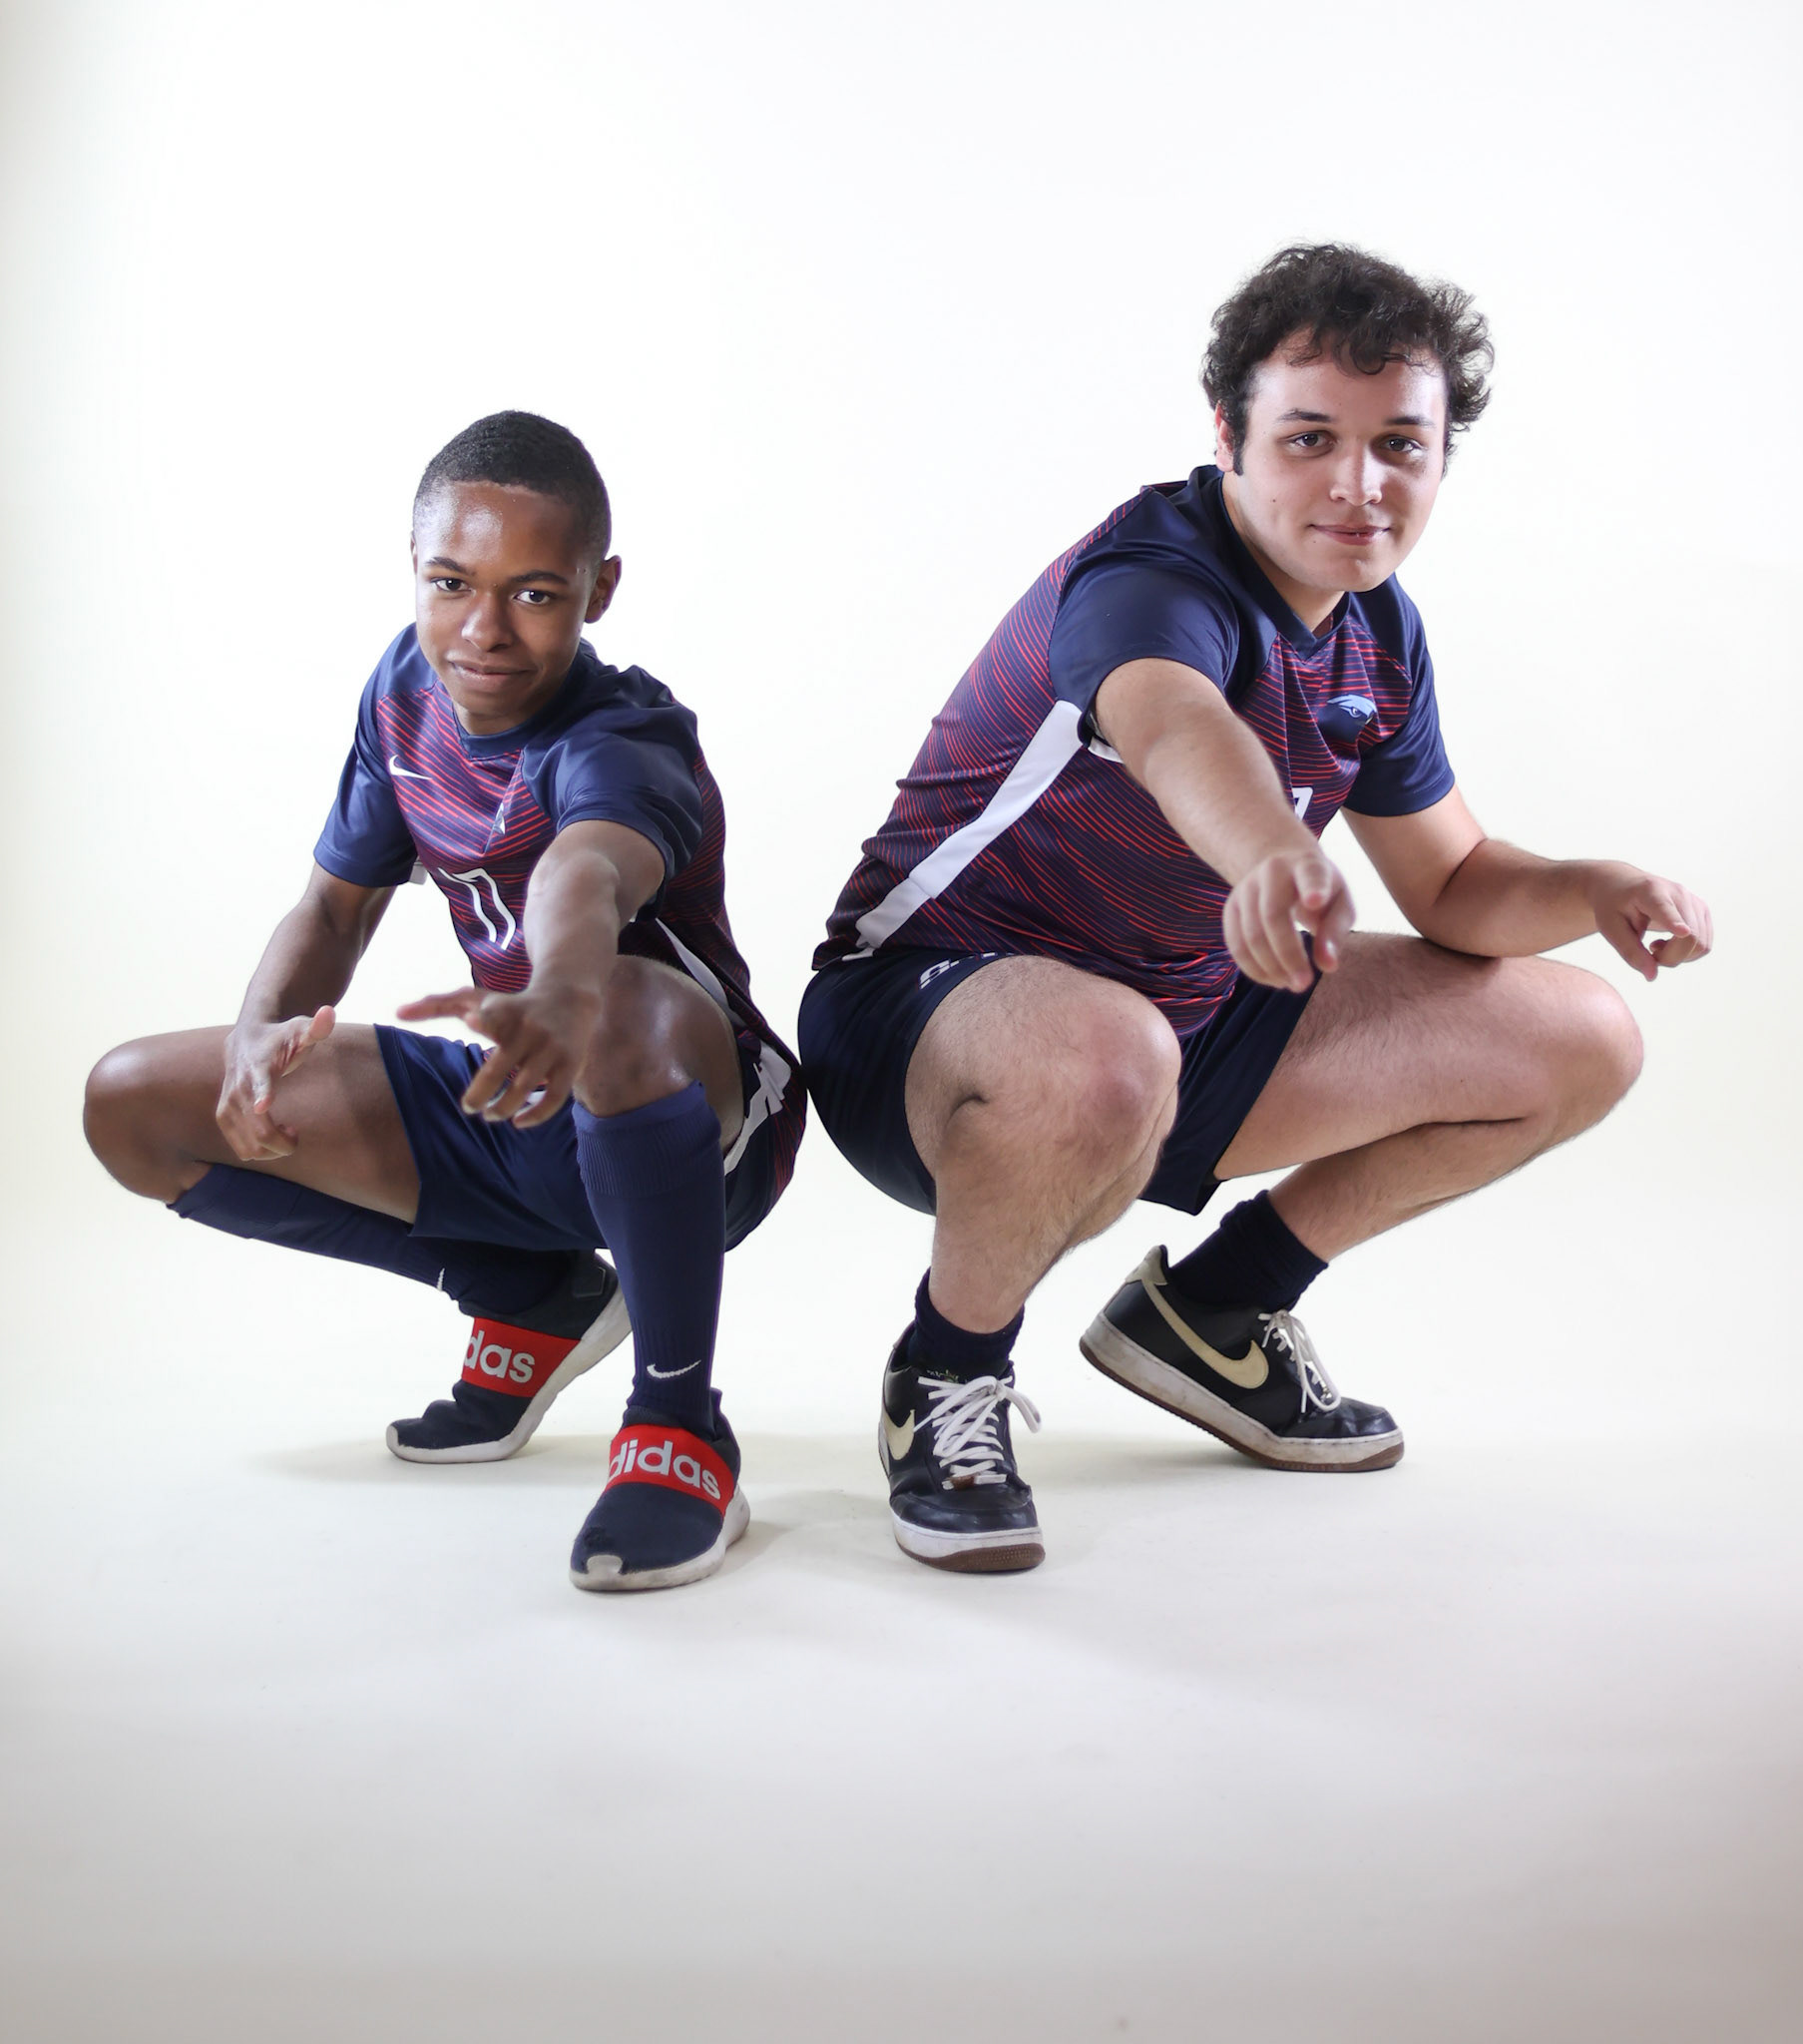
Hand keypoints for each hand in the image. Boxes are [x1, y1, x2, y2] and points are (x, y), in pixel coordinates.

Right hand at [217, 1007, 335, 1159]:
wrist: (245, 1041)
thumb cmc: (280, 1037)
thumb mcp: (301, 1030)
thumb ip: (318, 1026)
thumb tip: (330, 1011)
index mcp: (257, 1067)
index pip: (257, 1083)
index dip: (262, 1095)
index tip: (264, 1106)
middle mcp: (237, 1088)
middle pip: (260, 1130)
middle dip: (283, 1142)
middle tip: (295, 1133)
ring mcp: (226, 1105)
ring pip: (250, 1147)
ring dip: (272, 1148)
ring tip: (284, 1131)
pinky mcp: (223, 1117)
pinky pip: (242, 1149)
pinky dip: (260, 1150)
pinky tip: (271, 1134)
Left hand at [396, 983, 598, 1126]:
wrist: (570, 997)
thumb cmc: (512, 1003)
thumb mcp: (478, 997)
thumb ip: (437, 1004)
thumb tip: (396, 1012)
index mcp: (504, 1012)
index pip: (495, 1016)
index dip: (484, 1019)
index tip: (473, 1020)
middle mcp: (529, 1029)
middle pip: (500, 1069)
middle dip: (480, 1095)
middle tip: (469, 1108)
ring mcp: (550, 1048)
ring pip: (523, 1089)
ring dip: (502, 1109)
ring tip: (491, 1115)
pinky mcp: (569, 1064)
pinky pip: (554, 1099)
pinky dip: (536, 1116)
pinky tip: (519, 1123)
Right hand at [1223, 849, 1355, 992]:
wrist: (1282, 866)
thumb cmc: (1321, 890)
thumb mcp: (1339, 903)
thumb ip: (1335, 932)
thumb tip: (1327, 967)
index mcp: (1307, 864)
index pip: (1310, 874)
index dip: (1312, 887)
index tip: (1315, 901)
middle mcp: (1272, 871)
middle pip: (1273, 916)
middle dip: (1288, 955)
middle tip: (1304, 985)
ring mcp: (1246, 888)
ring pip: (1251, 935)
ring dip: (1271, 968)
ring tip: (1293, 985)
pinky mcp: (1230, 907)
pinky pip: (1236, 945)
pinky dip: (1254, 969)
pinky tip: (1275, 980)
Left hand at [1585, 864, 1714, 982]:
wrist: (1623, 884)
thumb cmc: (1613, 906)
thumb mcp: (1610, 929)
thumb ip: (1630, 952)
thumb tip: (1652, 976)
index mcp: (1650, 892)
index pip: (1665, 909)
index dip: (1674, 922)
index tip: (1681, 931)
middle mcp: (1678, 893)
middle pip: (1689, 938)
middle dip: (1669, 958)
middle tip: (1648, 952)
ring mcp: (1694, 901)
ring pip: (1701, 944)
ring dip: (1678, 956)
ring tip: (1655, 946)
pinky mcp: (1702, 910)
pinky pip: (1704, 944)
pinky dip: (1687, 952)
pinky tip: (1668, 942)